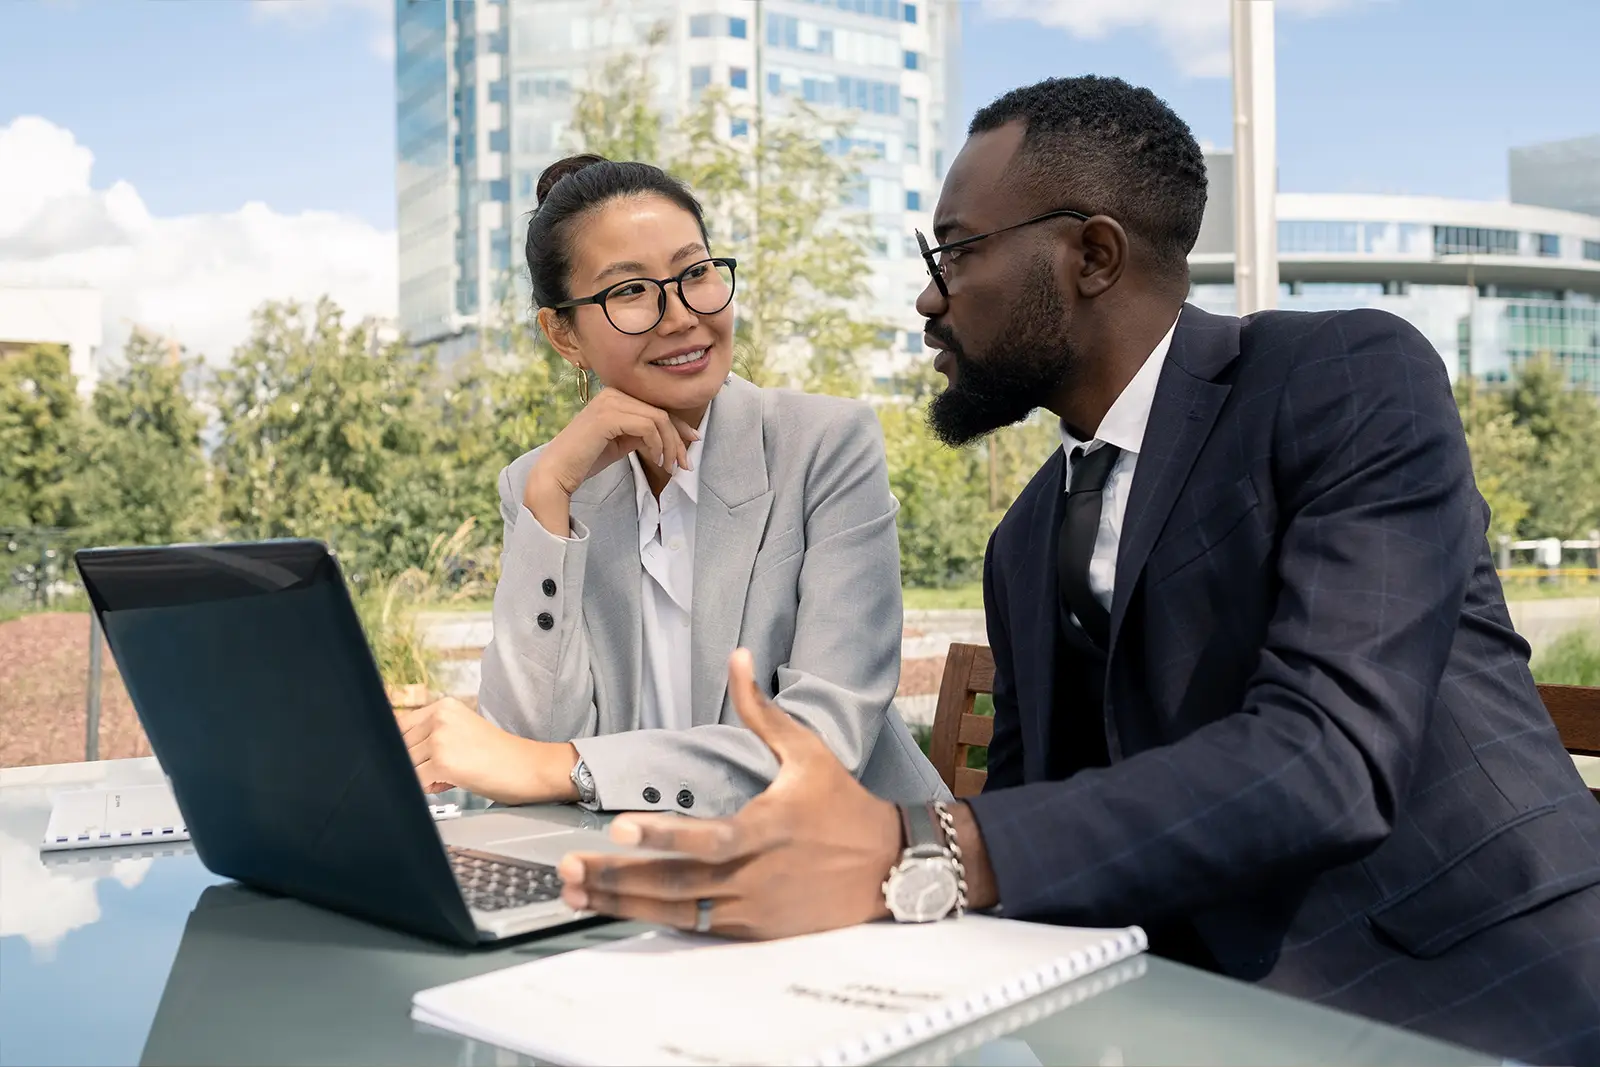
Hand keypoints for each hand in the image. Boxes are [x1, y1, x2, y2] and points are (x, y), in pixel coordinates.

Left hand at [398, 697, 578, 805]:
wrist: (528, 767)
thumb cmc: (498, 756)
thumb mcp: (462, 732)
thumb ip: (432, 735)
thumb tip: (397, 754)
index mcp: (443, 706)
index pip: (399, 726)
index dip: (403, 748)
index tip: (413, 759)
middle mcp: (440, 717)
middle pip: (399, 747)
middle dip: (414, 764)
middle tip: (441, 771)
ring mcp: (440, 738)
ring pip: (406, 765)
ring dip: (422, 776)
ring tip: (450, 776)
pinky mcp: (442, 761)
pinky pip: (415, 781)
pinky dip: (428, 788)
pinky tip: (451, 783)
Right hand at [529, 387, 698, 504]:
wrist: (557, 472)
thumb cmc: (587, 459)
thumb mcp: (621, 441)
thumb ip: (642, 433)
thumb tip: (671, 437)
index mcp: (615, 396)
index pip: (655, 407)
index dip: (678, 425)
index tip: (693, 442)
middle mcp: (613, 393)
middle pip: (661, 412)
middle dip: (678, 439)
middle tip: (685, 464)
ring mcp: (610, 402)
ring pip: (658, 419)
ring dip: (670, 445)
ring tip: (669, 467)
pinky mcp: (608, 416)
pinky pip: (647, 426)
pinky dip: (657, 445)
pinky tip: (656, 460)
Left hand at [556, 649, 902, 939]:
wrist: (887, 867)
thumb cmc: (841, 804)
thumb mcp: (806, 750)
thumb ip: (761, 709)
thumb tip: (738, 656)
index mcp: (767, 828)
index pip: (707, 837)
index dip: (662, 836)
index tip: (617, 828)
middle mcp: (756, 875)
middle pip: (677, 883)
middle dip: (618, 877)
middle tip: (569, 868)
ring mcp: (753, 908)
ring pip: (678, 912)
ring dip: (623, 903)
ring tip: (576, 894)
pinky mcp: (753, 931)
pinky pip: (696, 929)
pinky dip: (655, 921)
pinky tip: (616, 911)